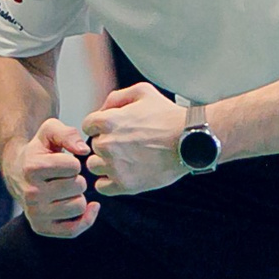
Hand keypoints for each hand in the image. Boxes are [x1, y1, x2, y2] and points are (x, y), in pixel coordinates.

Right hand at [18, 116, 98, 237]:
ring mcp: (35, 213)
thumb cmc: (38, 151)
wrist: (17, 173)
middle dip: (77, 179)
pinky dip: (85, 218)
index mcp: (31, 168)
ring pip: (79, 206)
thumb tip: (83, 150)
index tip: (64, 162)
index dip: (74, 162)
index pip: (74, 166)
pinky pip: (74, 229)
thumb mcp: (49, 132)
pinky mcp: (41, 228)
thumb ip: (67, 133)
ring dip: (78, 196)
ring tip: (66, 191)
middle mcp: (31, 193)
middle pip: (79, 186)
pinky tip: (84, 207)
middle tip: (65, 177)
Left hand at [82, 82, 188, 196]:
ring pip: (94, 166)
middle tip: (126, 144)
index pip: (88, 126)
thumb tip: (103, 109)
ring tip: (125, 159)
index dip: (100, 127)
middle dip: (105, 144)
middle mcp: (107, 144)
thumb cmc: (168, 116)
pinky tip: (123, 174)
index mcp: (107, 121)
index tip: (114, 130)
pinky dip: (109, 182)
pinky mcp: (124, 184)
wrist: (190, 141)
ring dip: (105, 163)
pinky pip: (102, 187)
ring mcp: (114, 166)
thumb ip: (116, 97)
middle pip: (92, 146)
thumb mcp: (142, 92)